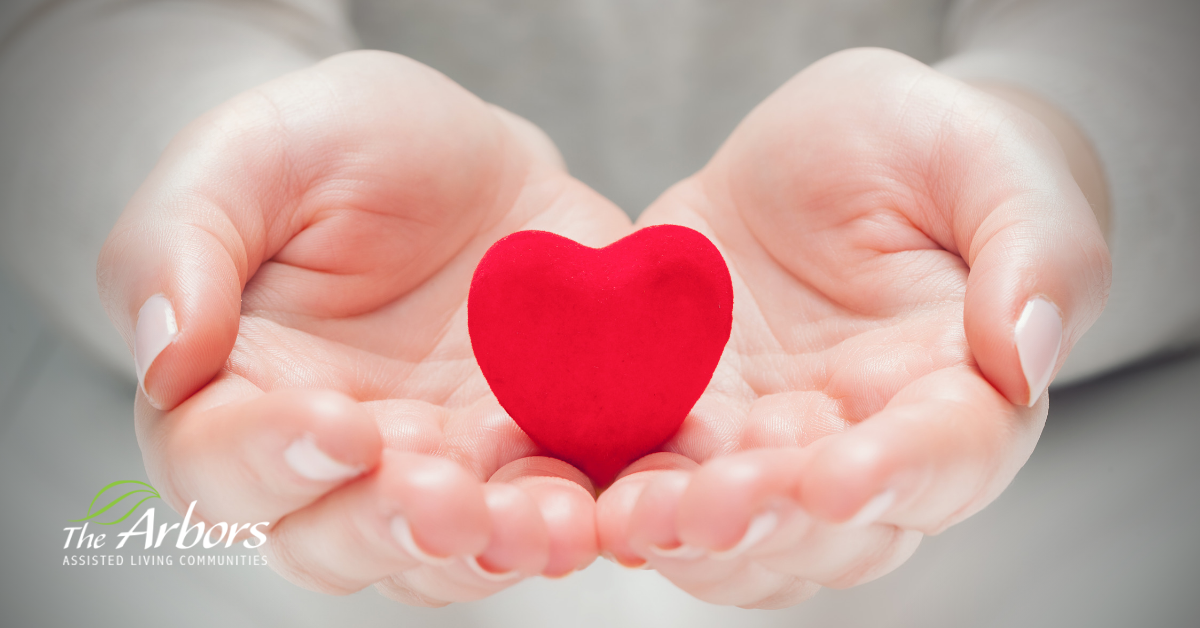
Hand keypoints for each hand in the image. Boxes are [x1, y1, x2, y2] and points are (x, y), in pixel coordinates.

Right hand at [98, 51, 629, 604]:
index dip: (271, 460)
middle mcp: (334, 460)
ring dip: (488, 550)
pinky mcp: (528, 461)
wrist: (472, 159)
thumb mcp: (251, 154)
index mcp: (237, 393)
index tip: (340, 424)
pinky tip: (597, 511)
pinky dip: (568, 524)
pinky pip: (544, 517)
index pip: (220, 464)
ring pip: (443, 555)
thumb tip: (162, 354)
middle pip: (331, 542)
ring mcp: (438, 471)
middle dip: (386, 530)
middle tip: (441, 500)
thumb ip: (179, 243)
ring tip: (540, 524)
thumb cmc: (340, 148)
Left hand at [597, 48, 1110, 607]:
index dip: (897, 475)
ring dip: (688, 535)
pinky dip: (623, 497)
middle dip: (770, 523)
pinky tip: (589, 497)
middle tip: (713, 506)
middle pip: (833, 525)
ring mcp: (769, 439)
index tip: (839, 477)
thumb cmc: (930, 151)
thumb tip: (1032, 351)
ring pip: (741, 531)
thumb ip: (1036, 252)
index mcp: (959, 388)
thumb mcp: (989, 162)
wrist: (836, 150)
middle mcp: (863, 439)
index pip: (948, 455)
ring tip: (636, 517)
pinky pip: (655, 477)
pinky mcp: (689, 417)